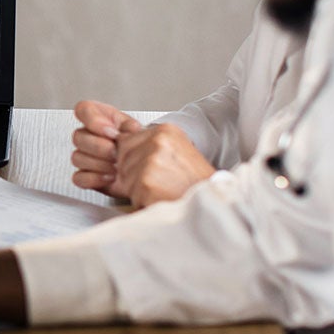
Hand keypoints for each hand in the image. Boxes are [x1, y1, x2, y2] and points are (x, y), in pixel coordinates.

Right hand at [70, 100, 139, 195]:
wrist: (143, 171)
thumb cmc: (139, 147)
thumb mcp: (140, 132)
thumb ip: (132, 127)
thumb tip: (129, 129)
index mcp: (101, 119)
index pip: (84, 110)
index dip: (93, 120)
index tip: (110, 131)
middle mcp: (89, 136)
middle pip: (78, 136)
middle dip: (99, 147)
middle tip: (116, 152)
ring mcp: (84, 156)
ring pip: (77, 157)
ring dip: (99, 164)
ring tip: (117, 167)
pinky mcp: (84, 176)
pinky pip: (79, 177)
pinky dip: (95, 179)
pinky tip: (110, 177)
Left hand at [70, 102, 214, 206]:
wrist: (214, 201)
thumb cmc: (197, 183)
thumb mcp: (177, 153)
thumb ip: (150, 147)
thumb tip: (120, 149)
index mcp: (165, 130)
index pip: (126, 141)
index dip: (133, 161)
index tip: (148, 170)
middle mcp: (157, 141)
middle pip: (122, 160)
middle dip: (134, 176)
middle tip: (160, 184)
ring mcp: (151, 161)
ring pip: (125, 178)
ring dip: (139, 191)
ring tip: (164, 191)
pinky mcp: (146, 182)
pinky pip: (131, 195)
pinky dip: (143, 203)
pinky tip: (163, 199)